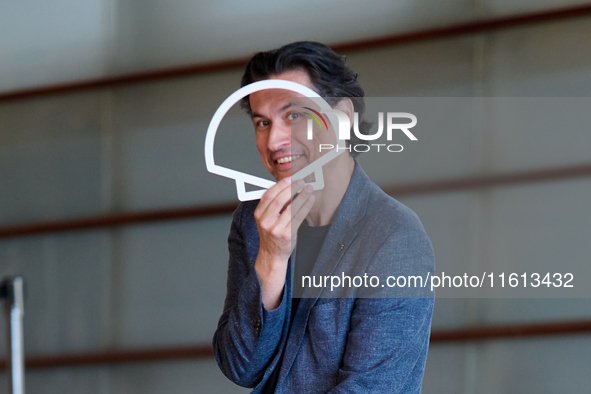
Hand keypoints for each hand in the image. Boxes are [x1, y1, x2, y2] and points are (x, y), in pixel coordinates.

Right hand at [254, 178, 314, 309]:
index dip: (279, 186)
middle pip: (279, 201)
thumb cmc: (271, 233)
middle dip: (291, 189)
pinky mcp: (287, 235)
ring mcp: (276, 230)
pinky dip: (305, 206)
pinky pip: (298, 217)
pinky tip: (310, 200)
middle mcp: (266, 222)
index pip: (268, 196)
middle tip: (301, 182)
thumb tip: (290, 188)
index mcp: (259, 215)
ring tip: (309, 189)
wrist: (272, 254)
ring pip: (291, 208)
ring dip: (301, 196)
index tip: (289, 179)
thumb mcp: (267, 218)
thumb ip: (276, 204)